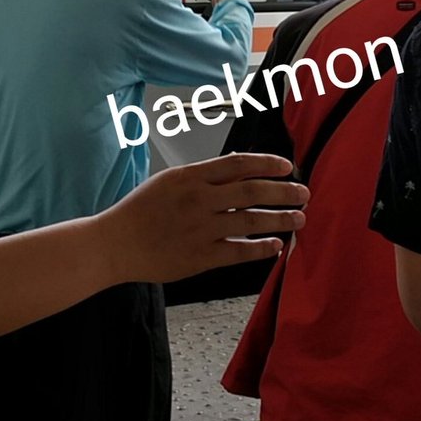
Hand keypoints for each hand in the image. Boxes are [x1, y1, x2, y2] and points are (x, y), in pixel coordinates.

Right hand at [105, 153, 308, 282]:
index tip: (288, 167)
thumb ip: (203, 174)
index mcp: (191, 177)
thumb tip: (238, 165)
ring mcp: (201, 229)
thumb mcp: (169, 180)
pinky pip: (239, 250)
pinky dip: (261, 248)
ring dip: (281, 219)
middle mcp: (199, 200)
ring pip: (252, 220)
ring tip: (300, 218)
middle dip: (285, 191)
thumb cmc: (141, 210)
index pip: (239, 163)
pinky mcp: (200, 257)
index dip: (268, 164)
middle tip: (304, 193)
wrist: (115, 243)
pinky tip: (276, 245)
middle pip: (253, 190)